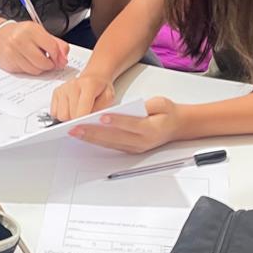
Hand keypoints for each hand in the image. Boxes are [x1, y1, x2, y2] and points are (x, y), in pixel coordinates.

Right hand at [0, 21, 68, 74]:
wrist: (0, 36)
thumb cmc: (23, 35)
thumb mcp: (41, 33)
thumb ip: (56, 44)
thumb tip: (64, 58)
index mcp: (31, 29)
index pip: (52, 48)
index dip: (58, 57)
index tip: (59, 59)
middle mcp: (20, 39)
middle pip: (44, 62)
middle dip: (49, 65)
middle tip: (48, 62)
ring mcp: (12, 52)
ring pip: (35, 70)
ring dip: (40, 68)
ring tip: (36, 60)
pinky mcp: (8, 62)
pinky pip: (26, 72)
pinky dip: (30, 69)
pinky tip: (26, 61)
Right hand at [51, 71, 114, 120]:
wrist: (95, 77)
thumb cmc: (102, 88)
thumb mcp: (108, 99)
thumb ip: (100, 110)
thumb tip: (89, 122)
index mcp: (88, 85)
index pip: (81, 111)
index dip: (84, 122)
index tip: (87, 126)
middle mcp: (73, 85)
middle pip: (69, 116)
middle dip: (77, 121)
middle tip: (85, 117)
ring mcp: (63, 88)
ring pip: (61, 116)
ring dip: (69, 118)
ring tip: (78, 112)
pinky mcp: (56, 92)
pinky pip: (54, 112)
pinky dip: (62, 114)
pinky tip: (71, 109)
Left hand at [68, 96, 184, 152]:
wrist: (177, 127)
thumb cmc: (167, 114)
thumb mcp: (161, 103)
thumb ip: (146, 105)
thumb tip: (126, 109)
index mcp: (151, 129)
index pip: (131, 125)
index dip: (116, 121)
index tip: (101, 117)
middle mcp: (142, 142)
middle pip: (115, 137)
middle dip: (94, 133)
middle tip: (76, 128)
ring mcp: (135, 148)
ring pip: (110, 144)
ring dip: (91, 139)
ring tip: (75, 132)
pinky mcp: (129, 149)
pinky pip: (110, 145)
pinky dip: (96, 141)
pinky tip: (84, 136)